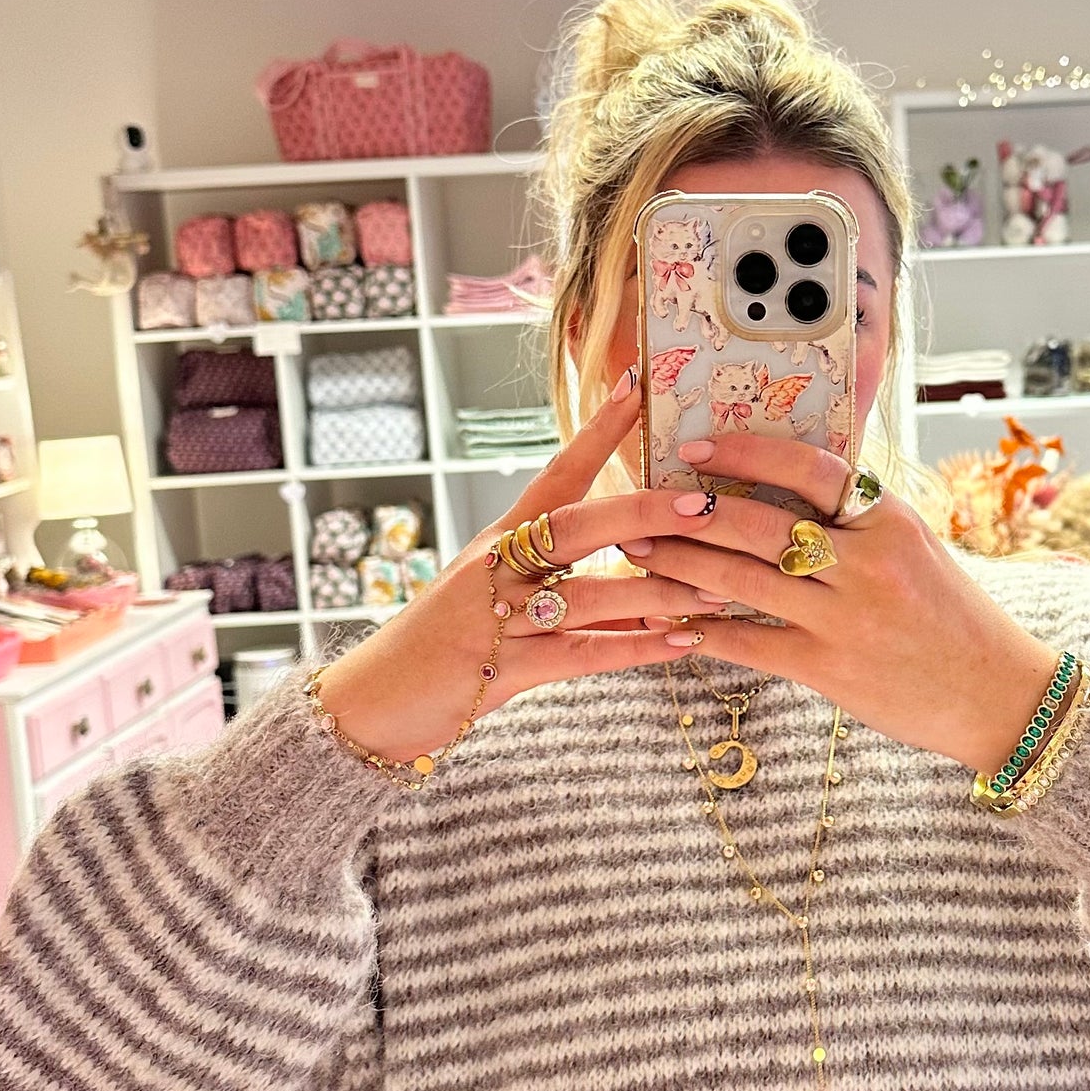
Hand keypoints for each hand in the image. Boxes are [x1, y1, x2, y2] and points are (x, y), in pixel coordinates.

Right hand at [314, 370, 709, 763]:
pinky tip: (684, 643)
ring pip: (589, 594)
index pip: (555, 473)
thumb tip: (645, 590)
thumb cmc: (442, 651)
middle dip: (644, 511)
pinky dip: (637, 648)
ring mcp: (497, 619)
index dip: (597, 431)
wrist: (372, 704)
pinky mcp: (502, 671)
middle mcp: (496, 568)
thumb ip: (568, 592)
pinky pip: (583, 655)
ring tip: (717, 588)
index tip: (639, 386)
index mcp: (498, 540)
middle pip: (576, 525)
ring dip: (657, 591)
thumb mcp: (499, 605)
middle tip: (704, 502)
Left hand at [624, 435, 1066, 777]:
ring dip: (680, 565)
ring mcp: (846, 617)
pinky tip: (668, 625)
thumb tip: (790, 491)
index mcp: (890, 521)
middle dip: (690, 513)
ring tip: (637, 556)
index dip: (745, 451)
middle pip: (759, 522)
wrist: (998, 696)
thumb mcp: (918, 552)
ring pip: (742, 580)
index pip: (809, 467)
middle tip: (641, 506)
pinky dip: (703, 632)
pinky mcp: (829, 669)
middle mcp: (867, 562)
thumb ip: (860, 524)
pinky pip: (749, 643)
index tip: (695, 448)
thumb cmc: (955, 621)